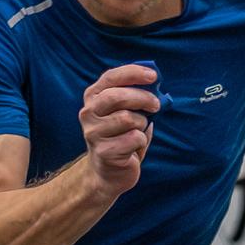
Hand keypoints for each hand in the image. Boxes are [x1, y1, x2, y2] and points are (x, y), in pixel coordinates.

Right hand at [78, 64, 160, 195]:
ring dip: (142, 124)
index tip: (153, 76)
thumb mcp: (127, 111)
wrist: (109, 171)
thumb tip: (154, 84)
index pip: (111, 77)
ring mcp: (93, 133)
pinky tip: (134, 146)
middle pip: (116, 97)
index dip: (133, 73)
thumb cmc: (123, 135)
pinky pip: (134, 138)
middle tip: (155, 105)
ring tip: (139, 130)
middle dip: (142, 98)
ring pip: (127, 119)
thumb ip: (136, 96)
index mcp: (93, 97)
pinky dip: (141, 141)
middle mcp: (88, 113)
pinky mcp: (104, 151)